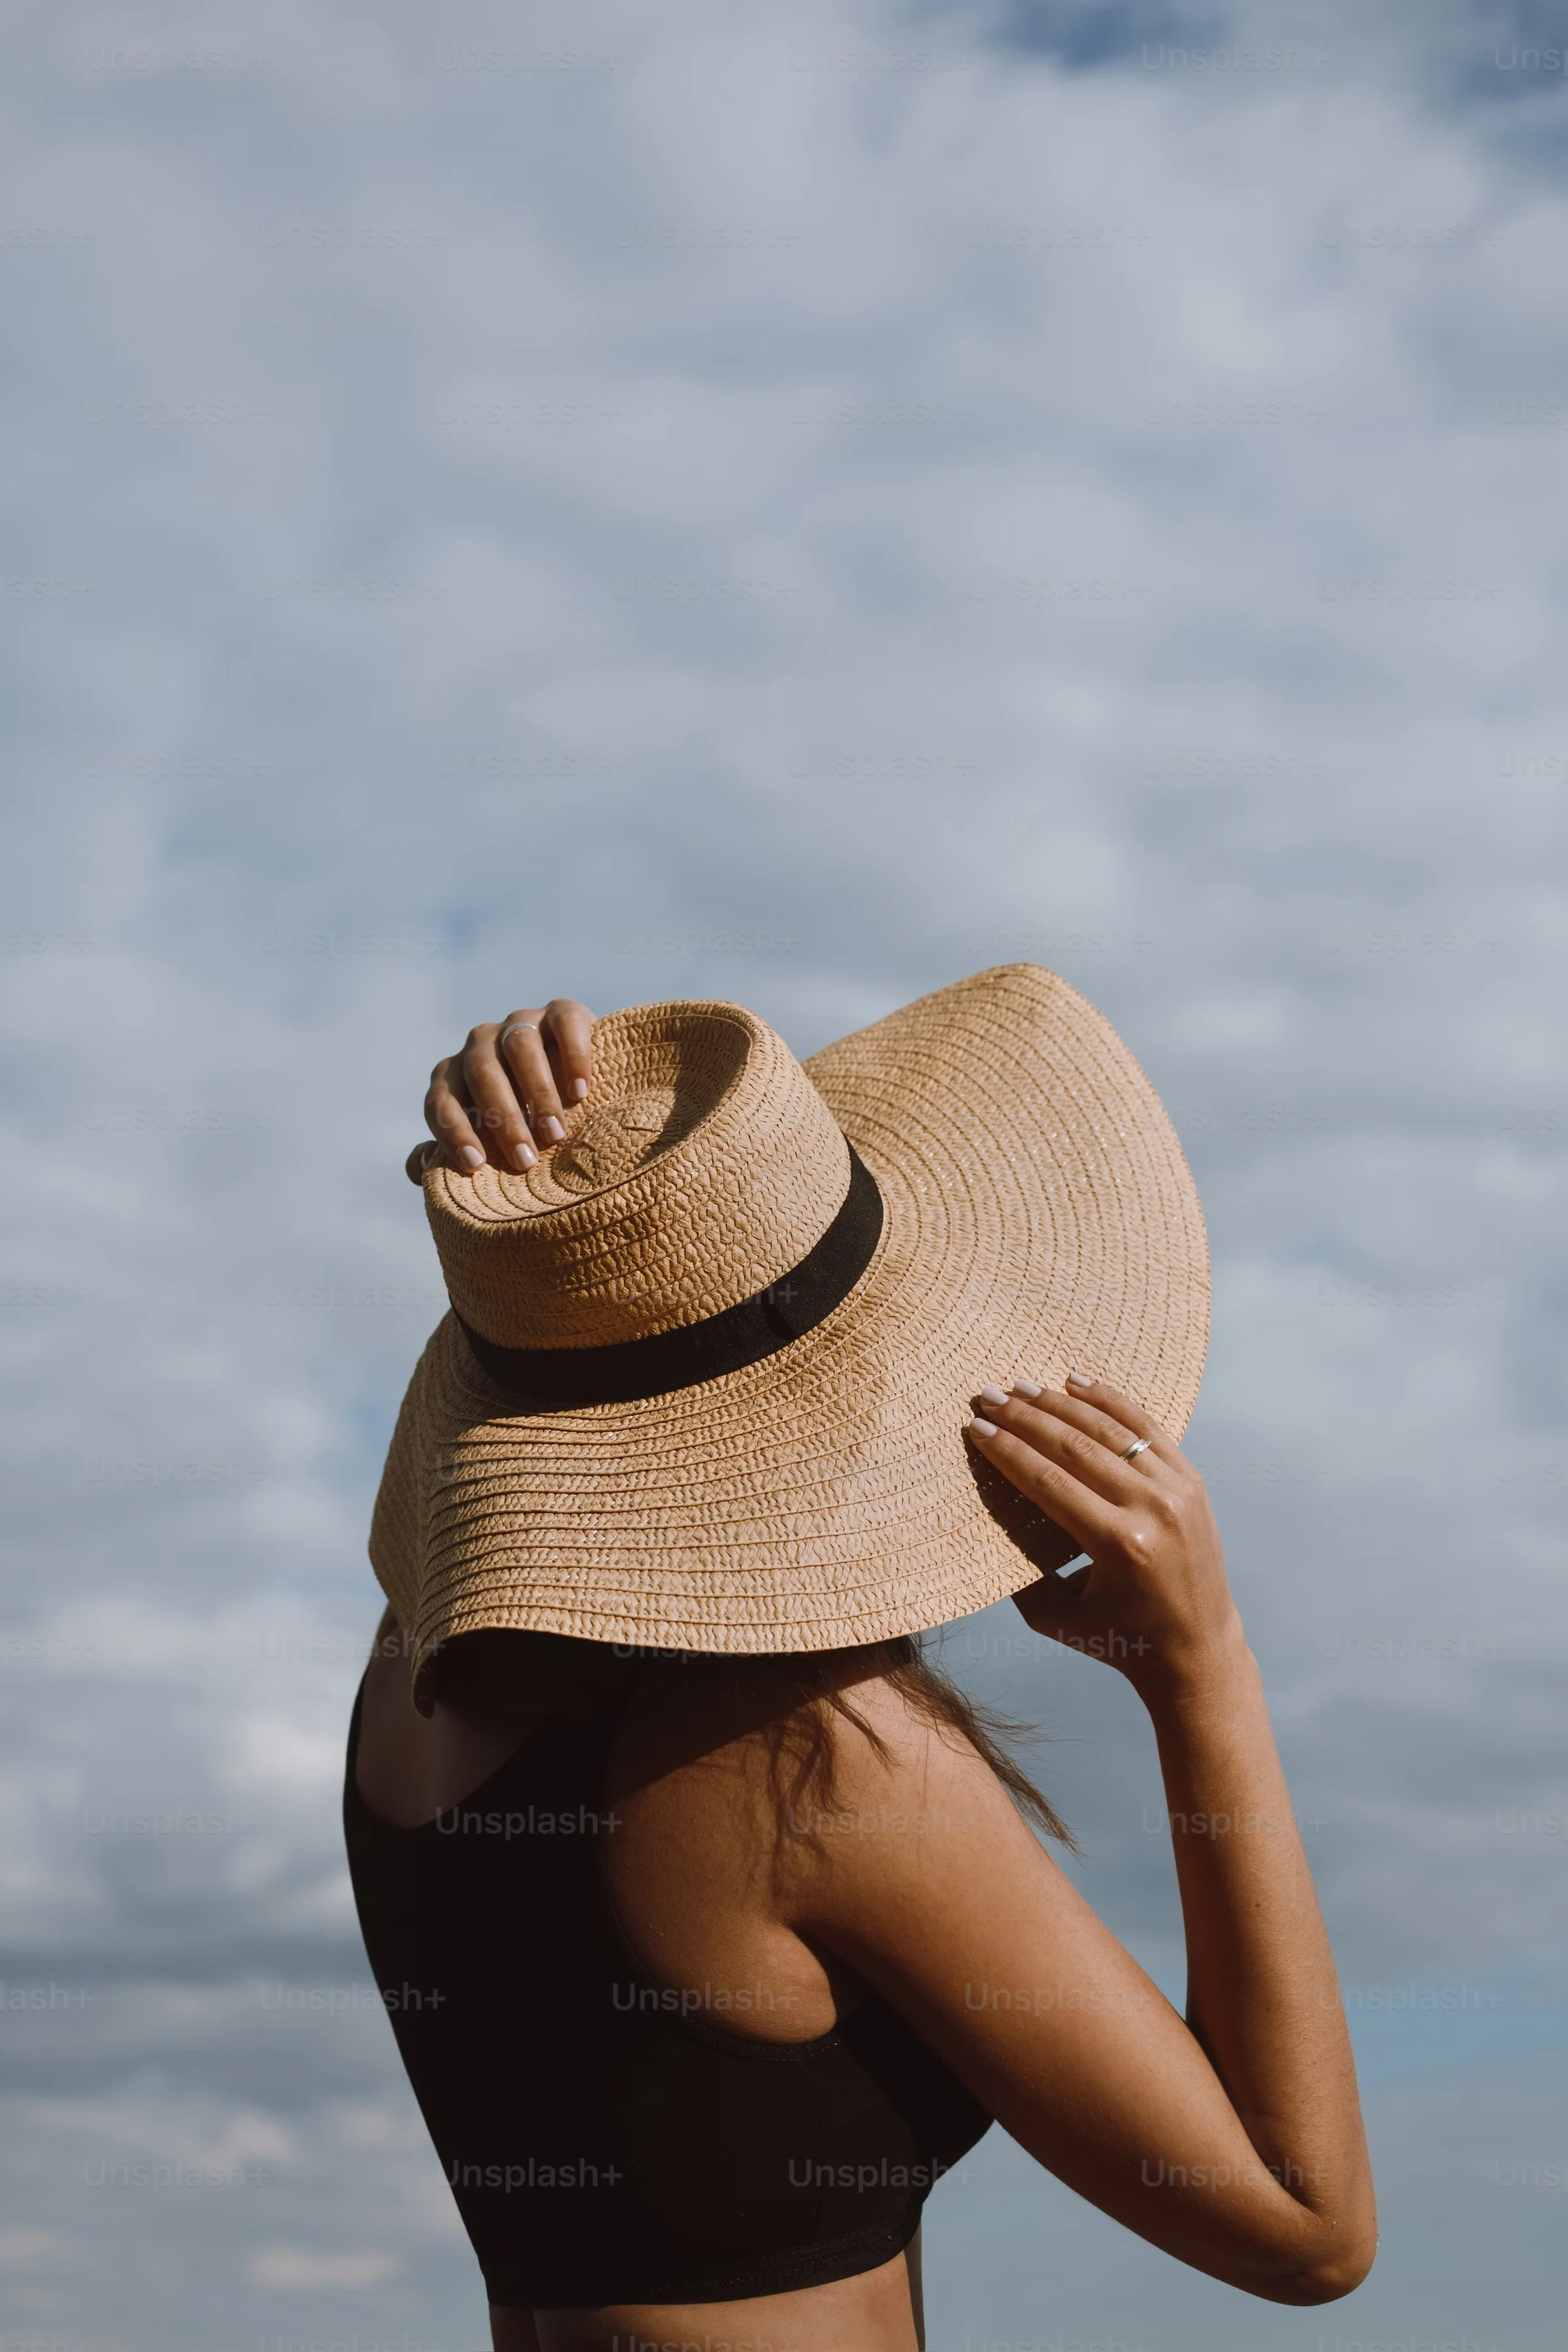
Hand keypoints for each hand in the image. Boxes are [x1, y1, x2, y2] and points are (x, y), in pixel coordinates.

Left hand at [406, 998, 594, 1180]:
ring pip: (519, 1045)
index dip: (453, 1130)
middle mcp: (482, 1042)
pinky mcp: (563, 1011)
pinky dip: (572, 1057)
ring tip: (555, 1133)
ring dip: (537, 1092)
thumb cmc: (523, 1121)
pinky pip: (564, 1024)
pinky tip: (579, 1093)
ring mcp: (522, 1022)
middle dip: (503, 1118)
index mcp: (455, 1073)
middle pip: (482, 1072)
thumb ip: (451, 1149)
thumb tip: (418, 1170)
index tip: (476, 1165)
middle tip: (526, 1159)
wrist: (574, 1082)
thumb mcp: (488, 1136)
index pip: (442, 1098)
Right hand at [965, 1374, 1243, 1696]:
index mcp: (1119, 1544)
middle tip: (989, 1396)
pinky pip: (1147, 1428)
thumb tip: (986, 1519)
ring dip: (1060, 1404)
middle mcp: (1152, 1509)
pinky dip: (1110, 1402)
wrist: (1197, 1649)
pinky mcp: (1192, 1480)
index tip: (976, 1427)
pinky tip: (1077, 1383)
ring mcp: (1177, 1490)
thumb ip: (1018, 1575)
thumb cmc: (1120, 1639)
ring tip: (1022, 1386)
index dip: (1007, 1450)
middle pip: (1074, 1448)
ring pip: (1110, 1430)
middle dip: (1025, 1418)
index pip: (1048, 1481)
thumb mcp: (1057, 1618)